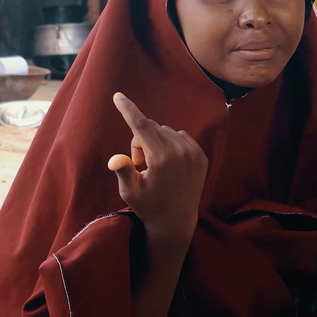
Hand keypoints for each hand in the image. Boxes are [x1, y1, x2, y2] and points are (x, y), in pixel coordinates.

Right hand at [108, 93, 207, 248]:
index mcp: (160, 159)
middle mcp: (179, 152)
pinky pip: (180, 136)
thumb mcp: (130, 192)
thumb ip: (123, 171)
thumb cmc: (148, 207)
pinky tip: (169, 164)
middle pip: (150, 127)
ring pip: (165, 131)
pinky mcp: (201, 155)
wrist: (177, 221)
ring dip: (155, 142)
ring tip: (155, 167)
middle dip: (140, 140)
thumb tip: (115, 159)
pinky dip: (170, 143)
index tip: (118, 96)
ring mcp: (193, 153)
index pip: (140, 126)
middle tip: (139, 164)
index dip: (128, 109)